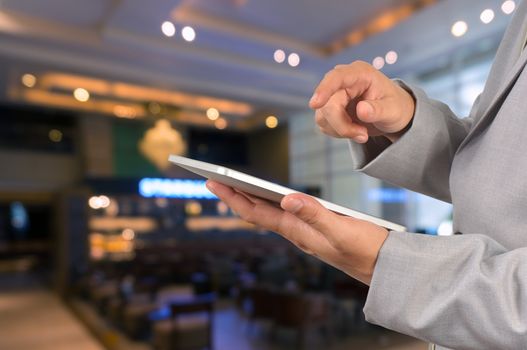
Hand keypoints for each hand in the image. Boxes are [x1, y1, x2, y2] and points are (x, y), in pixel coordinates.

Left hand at [206, 180, 388, 284]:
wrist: (382, 268)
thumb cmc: (365, 250)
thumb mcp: (342, 229)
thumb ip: (315, 214)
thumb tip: (287, 198)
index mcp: (297, 231)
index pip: (256, 213)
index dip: (233, 197)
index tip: (213, 183)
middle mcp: (296, 233)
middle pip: (257, 213)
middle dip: (234, 196)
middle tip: (213, 180)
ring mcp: (304, 233)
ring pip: (268, 214)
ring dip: (249, 199)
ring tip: (234, 186)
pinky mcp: (314, 231)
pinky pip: (283, 216)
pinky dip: (270, 203)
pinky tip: (271, 198)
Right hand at [310, 61, 414, 143]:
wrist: (392, 115)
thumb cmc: (396, 108)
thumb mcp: (393, 111)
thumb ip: (378, 110)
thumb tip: (361, 110)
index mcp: (360, 74)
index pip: (336, 77)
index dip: (324, 89)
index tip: (314, 104)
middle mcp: (344, 82)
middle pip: (328, 104)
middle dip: (342, 125)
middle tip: (363, 136)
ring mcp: (334, 95)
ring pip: (323, 116)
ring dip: (341, 130)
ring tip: (363, 133)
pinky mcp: (329, 108)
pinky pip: (324, 124)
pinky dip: (338, 132)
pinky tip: (354, 130)